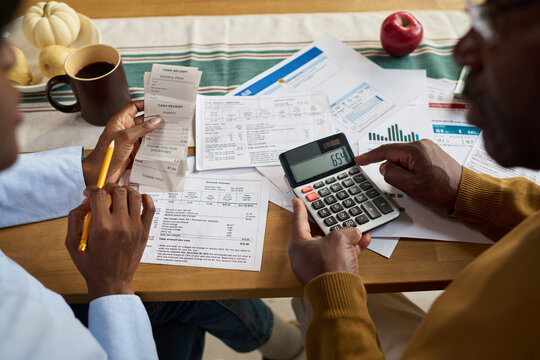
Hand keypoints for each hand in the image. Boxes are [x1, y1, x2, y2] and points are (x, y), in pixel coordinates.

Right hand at [65, 184, 154, 299]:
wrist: (112, 282)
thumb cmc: (91, 264)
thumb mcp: (72, 243)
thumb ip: (74, 219)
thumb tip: (84, 202)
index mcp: (102, 227)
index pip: (100, 194)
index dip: (93, 189)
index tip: (89, 192)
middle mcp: (121, 224)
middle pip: (118, 191)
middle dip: (108, 188)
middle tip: (103, 194)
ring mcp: (135, 227)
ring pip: (134, 196)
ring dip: (125, 191)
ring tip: (118, 196)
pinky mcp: (145, 231)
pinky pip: (150, 207)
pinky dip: (145, 198)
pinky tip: (136, 200)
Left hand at [82, 101, 161, 185]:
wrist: (100, 172)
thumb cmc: (106, 154)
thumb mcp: (126, 137)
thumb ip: (142, 129)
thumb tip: (155, 120)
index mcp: (120, 121)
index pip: (134, 107)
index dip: (144, 104)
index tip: (156, 104)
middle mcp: (125, 129)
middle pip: (142, 120)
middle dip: (154, 120)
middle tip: (167, 118)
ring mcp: (130, 140)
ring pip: (145, 134)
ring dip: (155, 133)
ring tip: (168, 131)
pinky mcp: (133, 151)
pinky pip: (145, 145)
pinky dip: (153, 145)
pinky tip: (161, 145)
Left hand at [289, 198, 370, 285]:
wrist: (339, 296)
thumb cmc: (331, 267)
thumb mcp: (340, 239)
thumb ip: (347, 231)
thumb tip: (354, 233)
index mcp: (298, 245)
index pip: (298, 221)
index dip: (300, 209)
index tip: (297, 201)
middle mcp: (304, 257)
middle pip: (317, 235)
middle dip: (330, 225)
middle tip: (332, 213)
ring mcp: (316, 267)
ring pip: (331, 247)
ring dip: (346, 238)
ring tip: (357, 229)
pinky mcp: (329, 276)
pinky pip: (339, 258)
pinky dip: (351, 250)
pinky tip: (363, 242)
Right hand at [355, 139, 461, 210]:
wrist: (465, 192)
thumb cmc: (443, 189)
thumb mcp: (410, 186)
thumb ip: (391, 174)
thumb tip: (384, 167)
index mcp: (415, 150)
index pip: (385, 150)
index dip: (369, 156)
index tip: (358, 160)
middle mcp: (422, 145)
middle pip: (395, 155)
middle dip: (394, 170)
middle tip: (404, 184)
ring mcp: (428, 149)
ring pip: (404, 160)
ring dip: (404, 172)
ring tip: (418, 184)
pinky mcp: (432, 154)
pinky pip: (413, 161)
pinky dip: (410, 171)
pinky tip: (421, 181)